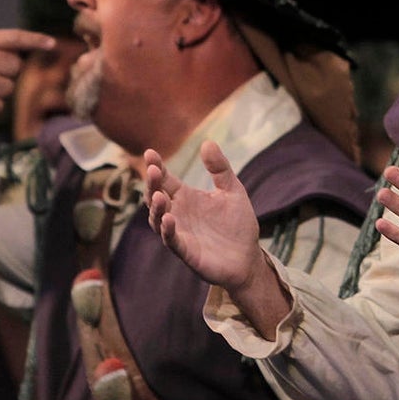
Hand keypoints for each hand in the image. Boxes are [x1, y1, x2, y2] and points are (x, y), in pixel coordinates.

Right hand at [144, 141, 290, 336]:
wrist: (248, 257)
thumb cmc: (238, 224)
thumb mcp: (233, 191)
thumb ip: (220, 169)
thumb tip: (207, 142)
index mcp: (186, 197)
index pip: (165, 179)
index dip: (157, 166)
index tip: (150, 152)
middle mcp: (177, 213)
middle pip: (155, 196)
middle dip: (152, 184)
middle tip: (153, 170)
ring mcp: (179, 232)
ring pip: (157, 219)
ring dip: (155, 208)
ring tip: (158, 195)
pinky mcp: (185, 251)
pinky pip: (171, 240)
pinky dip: (167, 230)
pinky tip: (169, 219)